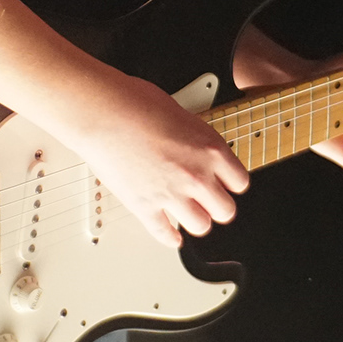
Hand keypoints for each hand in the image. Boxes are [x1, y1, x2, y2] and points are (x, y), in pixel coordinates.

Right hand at [52, 70, 250, 247]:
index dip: (231, 185)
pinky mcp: (145, 206)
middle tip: (210, 204)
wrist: (103, 113)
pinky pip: (164, 233)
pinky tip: (171, 236)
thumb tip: (196, 148)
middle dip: (217, 207)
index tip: (224, 185)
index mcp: (210, 150)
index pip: (239, 182)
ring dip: (196, 222)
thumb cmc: (135, 103)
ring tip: (191, 216)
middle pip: (225, 210)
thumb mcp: (182, 114)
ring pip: (200, 226)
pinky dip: (169, 237)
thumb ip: (195, 139)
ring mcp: (171, 194)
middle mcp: (196, 176)